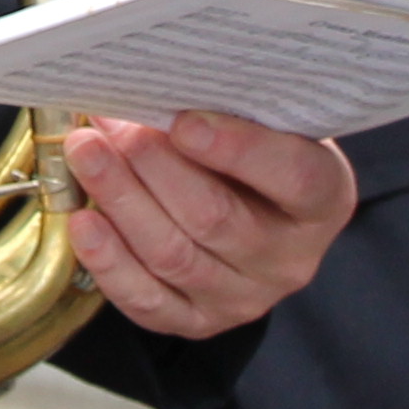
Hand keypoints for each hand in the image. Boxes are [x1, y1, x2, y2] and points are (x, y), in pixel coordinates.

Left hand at [55, 109, 356, 337]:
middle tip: (111, 126)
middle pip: (216, 219)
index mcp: (324, 199)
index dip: (238, 150)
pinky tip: (84, 220)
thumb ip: (226, 107)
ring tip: (86, 154)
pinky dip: (111, 261)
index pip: (293, 177)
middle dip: (154, 168)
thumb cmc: (259, 148)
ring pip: (175, 257)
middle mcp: (290, 259)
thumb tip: (153, 87)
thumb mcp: (266, 120)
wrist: (257, 205)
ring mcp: (245, 298)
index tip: (183, 121)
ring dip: (122, 201)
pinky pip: (149, 302)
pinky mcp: (199, 321)